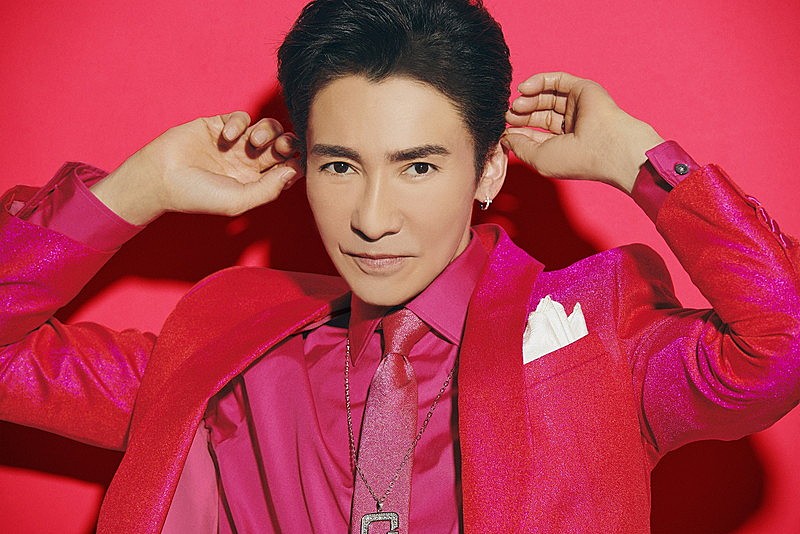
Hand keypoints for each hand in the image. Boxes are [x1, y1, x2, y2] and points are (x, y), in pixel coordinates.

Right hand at [91, 112, 301, 224]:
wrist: (160, 178)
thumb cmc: (198, 196)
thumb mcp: (238, 201)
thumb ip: (268, 189)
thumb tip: (294, 172)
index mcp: (256, 182)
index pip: (286, 168)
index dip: (296, 162)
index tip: (296, 161)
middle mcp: (249, 162)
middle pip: (281, 145)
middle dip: (287, 143)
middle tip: (281, 146)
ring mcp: (235, 143)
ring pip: (267, 128)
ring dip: (267, 131)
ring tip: (254, 142)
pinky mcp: (219, 125)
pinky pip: (241, 117)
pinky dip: (239, 123)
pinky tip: (227, 136)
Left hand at [503, 72, 663, 192]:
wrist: (606, 147)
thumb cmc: (575, 159)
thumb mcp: (538, 158)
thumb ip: (519, 146)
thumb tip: (505, 137)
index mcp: (564, 145)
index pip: (537, 134)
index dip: (519, 129)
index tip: (505, 129)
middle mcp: (572, 125)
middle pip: (540, 114)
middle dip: (522, 113)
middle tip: (508, 114)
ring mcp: (577, 106)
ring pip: (547, 97)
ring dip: (528, 99)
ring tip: (515, 105)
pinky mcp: (582, 89)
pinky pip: (557, 80)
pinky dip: (539, 81)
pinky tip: (524, 88)